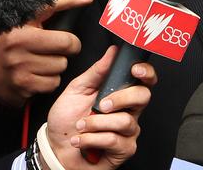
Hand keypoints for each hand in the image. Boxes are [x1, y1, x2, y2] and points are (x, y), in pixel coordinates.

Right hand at [0, 0, 92, 105]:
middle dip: (70, 46)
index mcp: (18, 24)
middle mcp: (18, 41)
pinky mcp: (24, 84)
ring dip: (58, 66)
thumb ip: (42, 12)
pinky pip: (54, 82)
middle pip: (66, 42)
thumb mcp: (19, 28)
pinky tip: (38, 77)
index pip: (49, 6)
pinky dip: (50, 81)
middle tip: (62, 47)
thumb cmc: (9, 51)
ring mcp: (20, 64)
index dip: (71, 0)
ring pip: (62, 64)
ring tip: (42, 63)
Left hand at [45, 45, 156, 169]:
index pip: (144, 79)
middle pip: (143, 96)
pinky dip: (91, 139)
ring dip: (95, 123)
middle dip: (120, 98)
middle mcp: (128, 110)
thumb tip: (112, 52)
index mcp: (120, 92)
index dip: (146, 72)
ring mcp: (128, 131)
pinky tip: (81, 140)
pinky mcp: (124, 149)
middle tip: (100, 105)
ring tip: (81, 126)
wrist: (56, 149)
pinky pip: (114, 140)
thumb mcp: (76, 90)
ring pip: (124, 121)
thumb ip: (96, 72)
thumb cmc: (67, 120)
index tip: (135, 69)